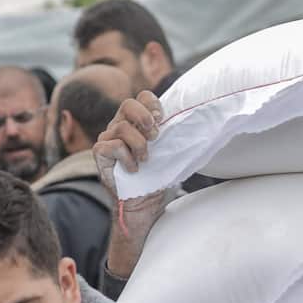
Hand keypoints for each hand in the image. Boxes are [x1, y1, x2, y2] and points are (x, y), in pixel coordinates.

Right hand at [93, 90, 174, 277]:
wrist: (144, 205)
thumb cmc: (157, 178)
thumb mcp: (171, 153)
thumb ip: (175, 136)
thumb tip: (201, 124)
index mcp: (137, 123)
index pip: (141, 97)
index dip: (152, 103)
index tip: (163, 118)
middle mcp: (120, 127)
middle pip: (128, 104)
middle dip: (145, 118)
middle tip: (156, 136)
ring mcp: (107, 140)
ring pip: (121, 127)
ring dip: (139, 144)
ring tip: (147, 159)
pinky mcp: (100, 155)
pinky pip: (110, 146)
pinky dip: (126, 157)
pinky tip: (135, 169)